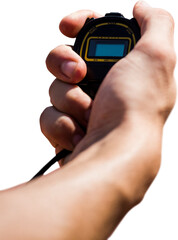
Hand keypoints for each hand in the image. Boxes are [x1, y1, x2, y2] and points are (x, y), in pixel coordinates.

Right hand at [40, 2, 175, 158]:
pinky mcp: (67, 129)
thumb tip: (141, 10)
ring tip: (88, 114)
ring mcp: (83, 109)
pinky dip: (62, 124)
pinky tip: (80, 134)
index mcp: (121, 69)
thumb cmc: (136, 108)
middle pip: (64, 60)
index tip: (68, 26)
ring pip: (55, 89)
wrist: (117, 153)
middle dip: (64, 64)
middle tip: (78, 74)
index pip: (92, 37)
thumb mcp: (157, 56)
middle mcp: (101, 88)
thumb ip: (155, 24)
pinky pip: (49, 116)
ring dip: (69, 100)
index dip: (77, 26)